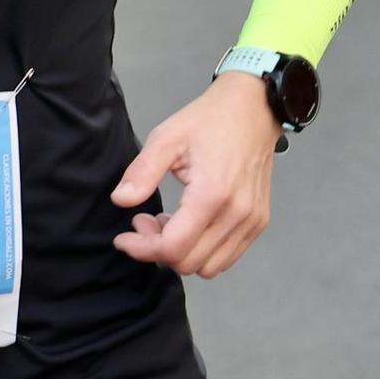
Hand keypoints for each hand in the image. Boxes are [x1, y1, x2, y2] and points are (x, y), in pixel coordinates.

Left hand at [110, 73, 282, 278]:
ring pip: (209, 267)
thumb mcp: (166, 138)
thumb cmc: (208, 121)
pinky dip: (202, 251)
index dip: (142, 249)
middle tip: (144, 220)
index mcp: (212, 194)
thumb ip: (142, 172)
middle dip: (158, 249)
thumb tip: (121, 201)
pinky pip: (227, 257)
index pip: (174, 248)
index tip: (124, 237)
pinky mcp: (258, 222)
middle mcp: (237, 215)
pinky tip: (188, 224)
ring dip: (181, 253)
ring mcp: (252, 221)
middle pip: (189, 263)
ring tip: (166, 221)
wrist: (252, 110)